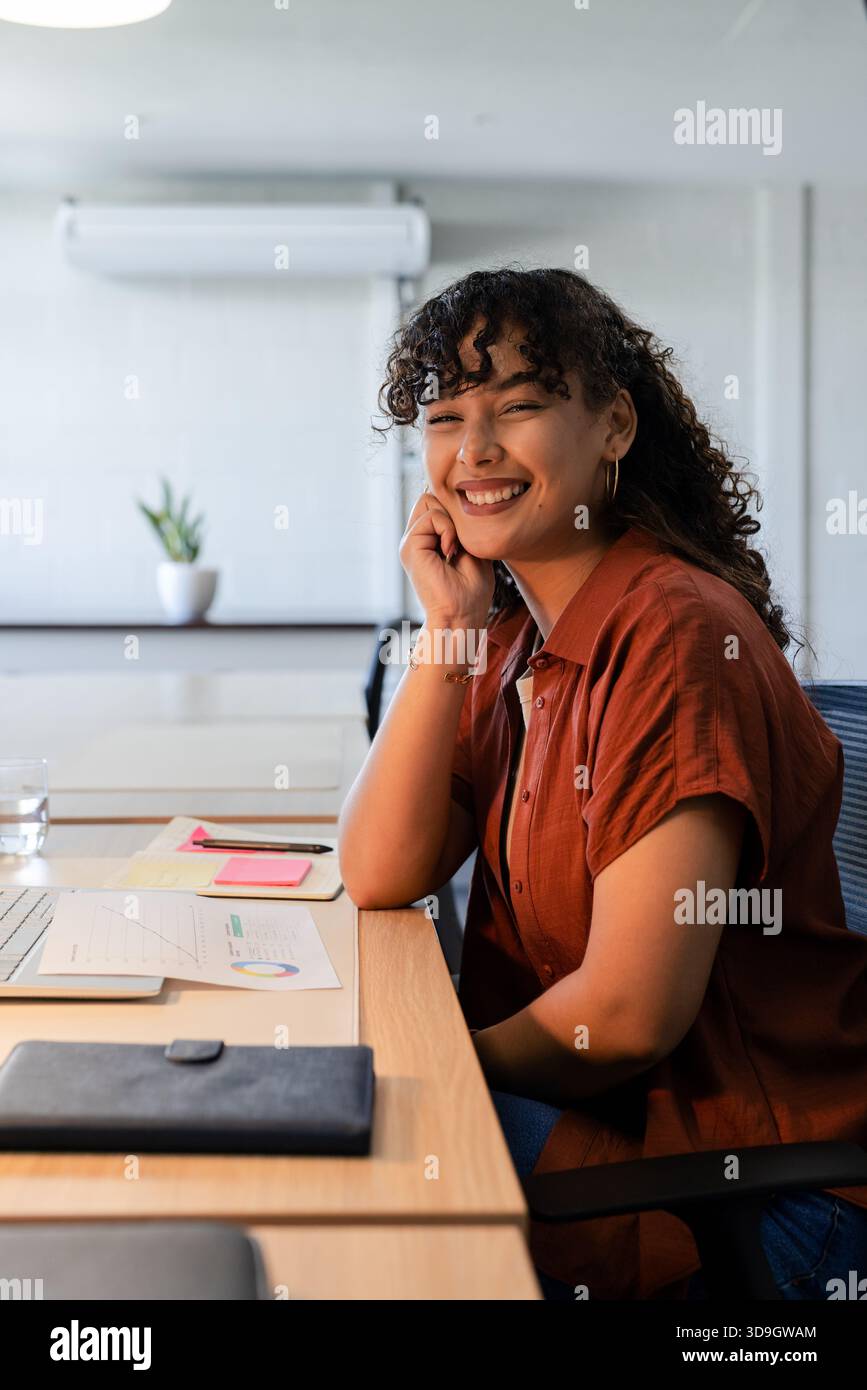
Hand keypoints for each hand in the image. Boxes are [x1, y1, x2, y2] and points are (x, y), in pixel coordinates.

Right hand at [399, 490, 493, 629]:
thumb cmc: (472, 592)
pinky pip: (430, 515)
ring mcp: (410, 543)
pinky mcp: (410, 547)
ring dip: (450, 522)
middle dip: (450, 511)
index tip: (465, 540)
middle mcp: (416, 541)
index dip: (454, 511)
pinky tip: (450, 551)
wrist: (461, 617)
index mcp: (428, 541)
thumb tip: (460, 500)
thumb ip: (464, 527)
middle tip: (460, 541)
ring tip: (455, 548)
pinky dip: (447, 529)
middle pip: (429, 497)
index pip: (436, 503)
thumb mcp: (473, 551)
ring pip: (428, 500)